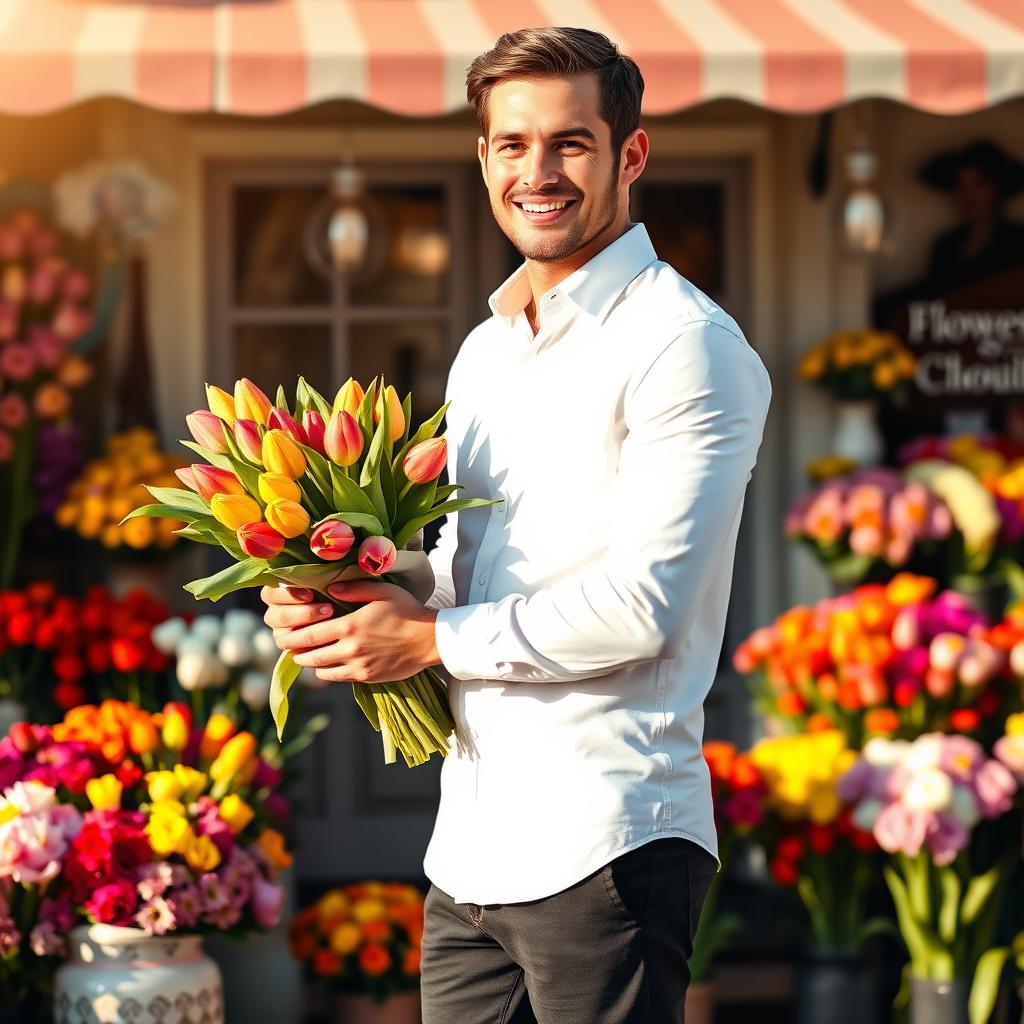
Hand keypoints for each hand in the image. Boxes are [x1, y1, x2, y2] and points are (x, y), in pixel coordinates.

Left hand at [259, 580, 440, 683]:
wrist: (429, 639)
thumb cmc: (406, 610)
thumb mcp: (381, 591)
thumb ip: (353, 588)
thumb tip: (329, 588)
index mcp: (349, 625)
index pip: (309, 633)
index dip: (293, 635)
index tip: (285, 632)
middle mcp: (350, 648)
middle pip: (310, 654)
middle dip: (294, 650)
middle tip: (286, 646)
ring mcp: (358, 665)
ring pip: (321, 669)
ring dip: (308, 662)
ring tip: (302, 655)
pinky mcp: (366, 677)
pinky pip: (337, 677)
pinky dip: (326, 672)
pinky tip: (324, 665)